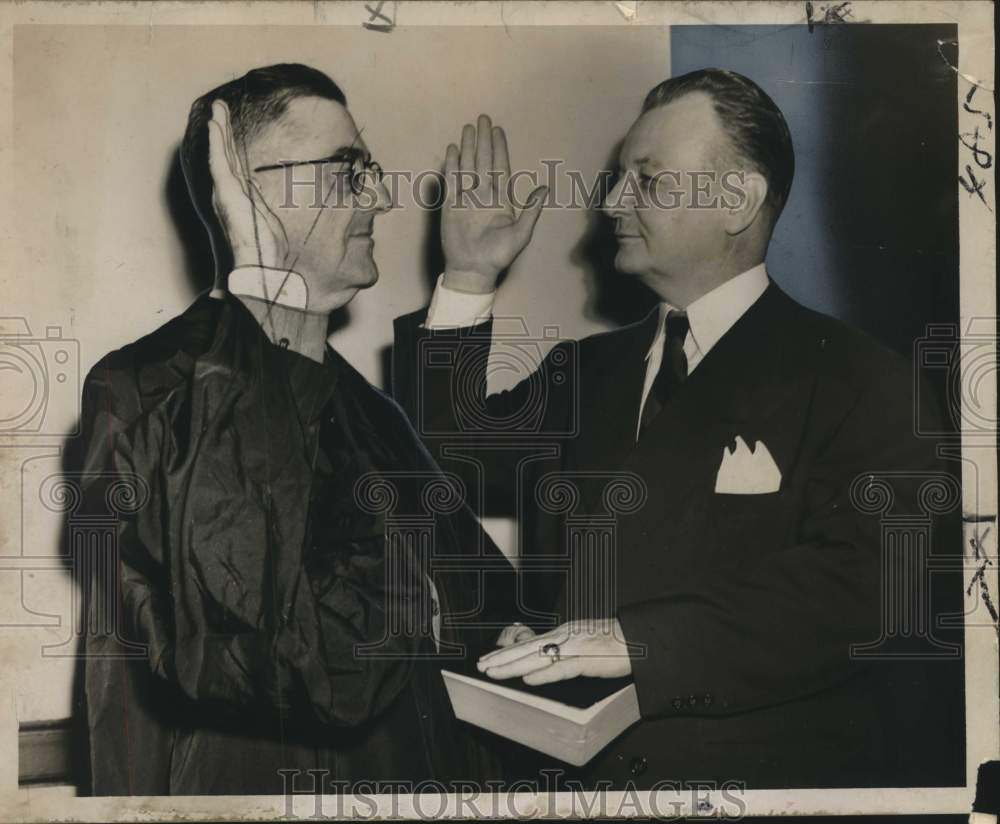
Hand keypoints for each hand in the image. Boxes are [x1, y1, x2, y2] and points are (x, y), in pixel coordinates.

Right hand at [207, 100, 289, 270]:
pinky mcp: (225, 191)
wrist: (259, 263)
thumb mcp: (265, 218)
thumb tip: (257, 191)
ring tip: (216, 109)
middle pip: (225, 154)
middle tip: (220, 108)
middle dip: (222, 130)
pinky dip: (216, 142)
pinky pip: (219, 160)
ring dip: (218, 129)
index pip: (233, 165)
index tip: (227, 127)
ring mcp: (225, 191)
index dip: (229, 145)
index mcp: (238, 197)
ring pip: (220, 153)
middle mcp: (227, 192)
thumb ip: (259, 202)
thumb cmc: (265, 248)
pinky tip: (214, 125)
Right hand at [441, 114, 546, 292]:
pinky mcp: (451, 206)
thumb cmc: (499, 256)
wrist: (473, 271)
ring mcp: (466, 199)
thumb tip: (545, 188)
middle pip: (484, 161)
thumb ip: (531, 210)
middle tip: (483, 118)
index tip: (498, 130)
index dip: (500, 148)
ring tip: (468, 128)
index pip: (501, 167)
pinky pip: (452, 181)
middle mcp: (484, 195)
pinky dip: (452, 165)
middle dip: (483, 139)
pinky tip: (453, 150)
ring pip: (467, 166)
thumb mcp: (521, 234)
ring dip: (468, 147)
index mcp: (501, 199)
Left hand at [477, 618, 631, 684]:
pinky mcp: (587, 660)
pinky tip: (529, 680)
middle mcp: (563, 637)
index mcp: (562, 634)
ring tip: (494, 673)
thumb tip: (541, 660)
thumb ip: (561, 648)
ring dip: (513, 666)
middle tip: (481, 666)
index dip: (506, 652)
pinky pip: (562, 668)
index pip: (527, 644)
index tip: (488, 658)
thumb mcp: (580, 639)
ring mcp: (574, 648)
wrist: (636, 636)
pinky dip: (544, 674)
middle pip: (526, 649)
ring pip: (537, 658)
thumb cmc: (611, 641)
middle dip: (501, 659)